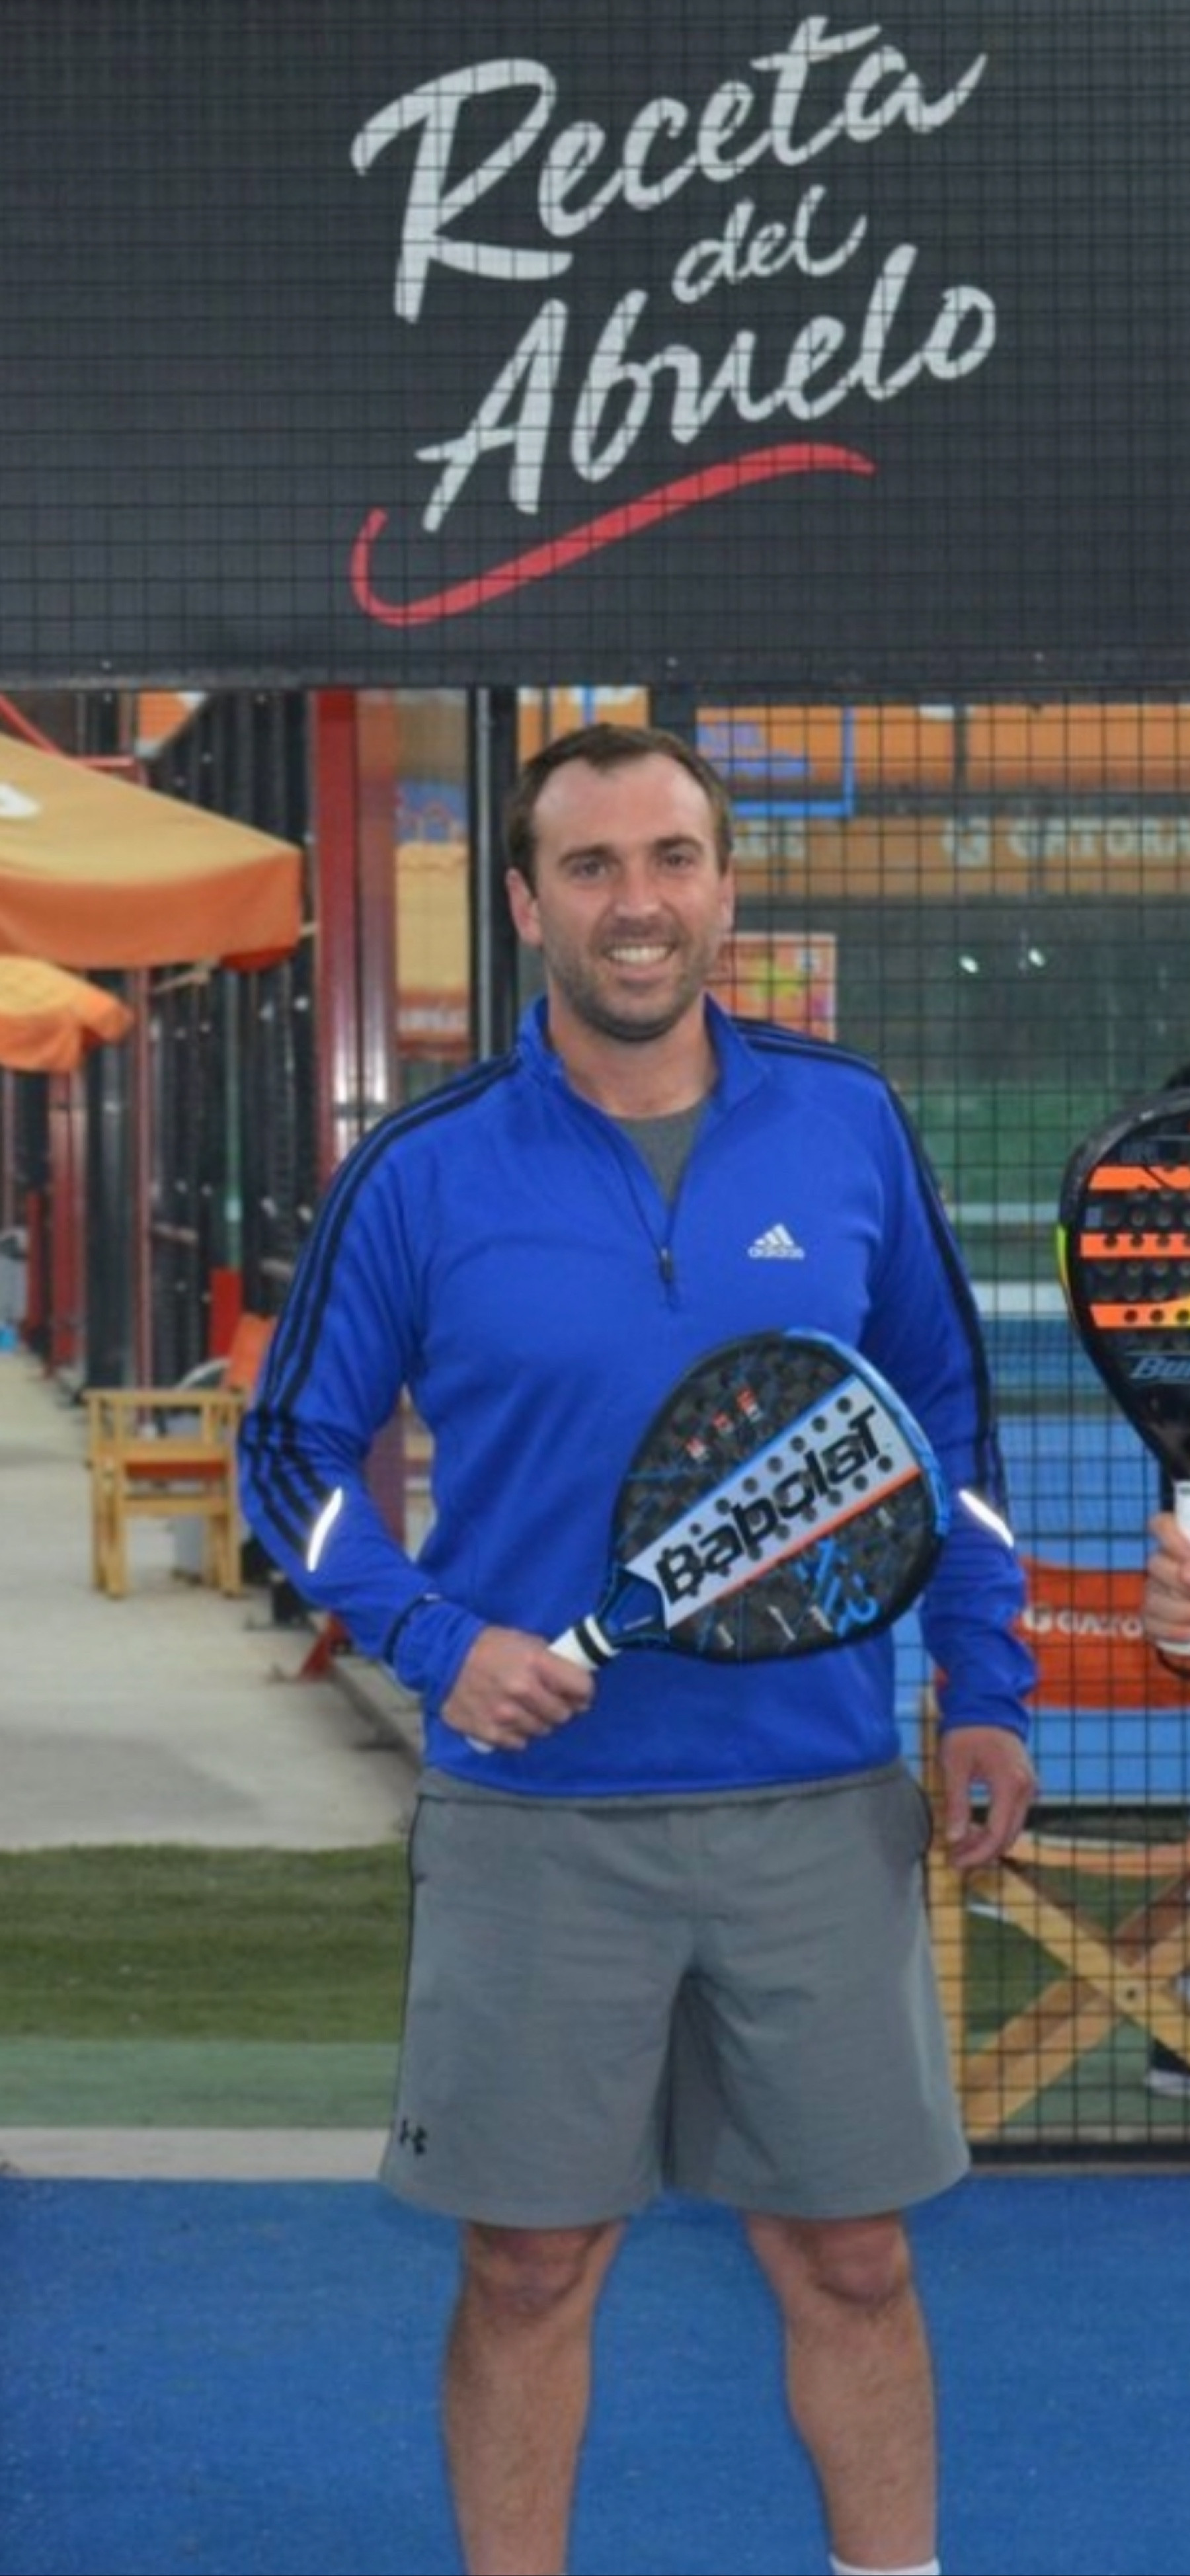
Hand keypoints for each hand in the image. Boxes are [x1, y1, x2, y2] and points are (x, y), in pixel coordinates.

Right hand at [441, 1624, 594, 1752]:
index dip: (582, 1691)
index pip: (582, 1687)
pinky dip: (517, 1733)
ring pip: (542, 1730)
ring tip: (524, 1707)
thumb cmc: (490, 1646)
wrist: (444, 1655)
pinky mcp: (489, 1731)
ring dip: (537, 1721)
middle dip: (560, 1707)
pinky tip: (508, 1719)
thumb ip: (553, 1663)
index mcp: (536, 1663)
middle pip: (563, 1714)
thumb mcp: (527, 1642)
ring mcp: (505, 1714)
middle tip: (547, 1700)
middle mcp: (522, 1690)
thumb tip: (577, 1688)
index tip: (578, 1692)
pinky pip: (519, 1742)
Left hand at [938, 1723, 1036, 1870]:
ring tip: (960, 1848)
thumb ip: (957, 1804)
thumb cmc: (967, 1731)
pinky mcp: (1024, 1784)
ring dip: (988, 1843)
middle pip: (1008, 1837)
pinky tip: (973, 1832)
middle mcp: (1027, 1789)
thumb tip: (953, 1838)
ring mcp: (1029, 1786)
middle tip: (955, 1860)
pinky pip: (1013, 1816)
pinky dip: (995, 1828)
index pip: (997, 1834)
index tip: (954, 1862)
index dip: (976, 1853)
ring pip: (1012, 1829)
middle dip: (982, 1853)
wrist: (987, 1704)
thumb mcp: (954, 1766)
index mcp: (1010, 1784)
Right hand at [1141, 1510, 1189, 1646]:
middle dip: (1179, 1581)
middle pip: (1155, 1563)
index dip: (1169, 1536)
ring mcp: (1157, 1591)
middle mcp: (1166, 1564)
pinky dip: (1171, 1629)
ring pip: (1153, 1596)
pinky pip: (1150, 1622)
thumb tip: (1185, 1573)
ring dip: (1179, 1609)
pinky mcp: (1155, 1618)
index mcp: (1185, 1543)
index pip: (1162, 1525)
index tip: (1188, 1554)